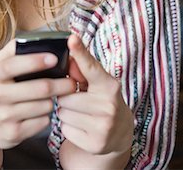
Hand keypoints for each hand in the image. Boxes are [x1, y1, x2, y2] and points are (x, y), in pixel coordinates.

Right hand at [0, 39, 75, 150]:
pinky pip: (43, 122)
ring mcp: (4, 116)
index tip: (55, 58)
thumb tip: (40, 39)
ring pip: (44, 105)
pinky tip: (43, 111)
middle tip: (72, 82)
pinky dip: (47, 116)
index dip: (35, 61)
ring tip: (54, 96)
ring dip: (54, 100)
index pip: (13, 65)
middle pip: (39, 88)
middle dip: (61, 84)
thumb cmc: (0, 88)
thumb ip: (15, 51)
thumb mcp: (0, 68)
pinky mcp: (13, 133)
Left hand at [58, 34, 133, 155]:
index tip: (72, 39)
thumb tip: (68, 57)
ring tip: (80, 112)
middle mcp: (109, 105)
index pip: (90, 67)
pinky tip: (81, 126)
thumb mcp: (97, 83)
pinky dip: (68, 127)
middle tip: (78, 100)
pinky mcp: (95, 144)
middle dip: (66, 97)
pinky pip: (64, 129)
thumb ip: (82, 70)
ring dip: (66, 112)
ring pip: (62, 113)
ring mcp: (103, 126)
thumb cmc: (103, 100)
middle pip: (66, 95)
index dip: (80, 52)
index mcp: (109, 85)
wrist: (120, 133)